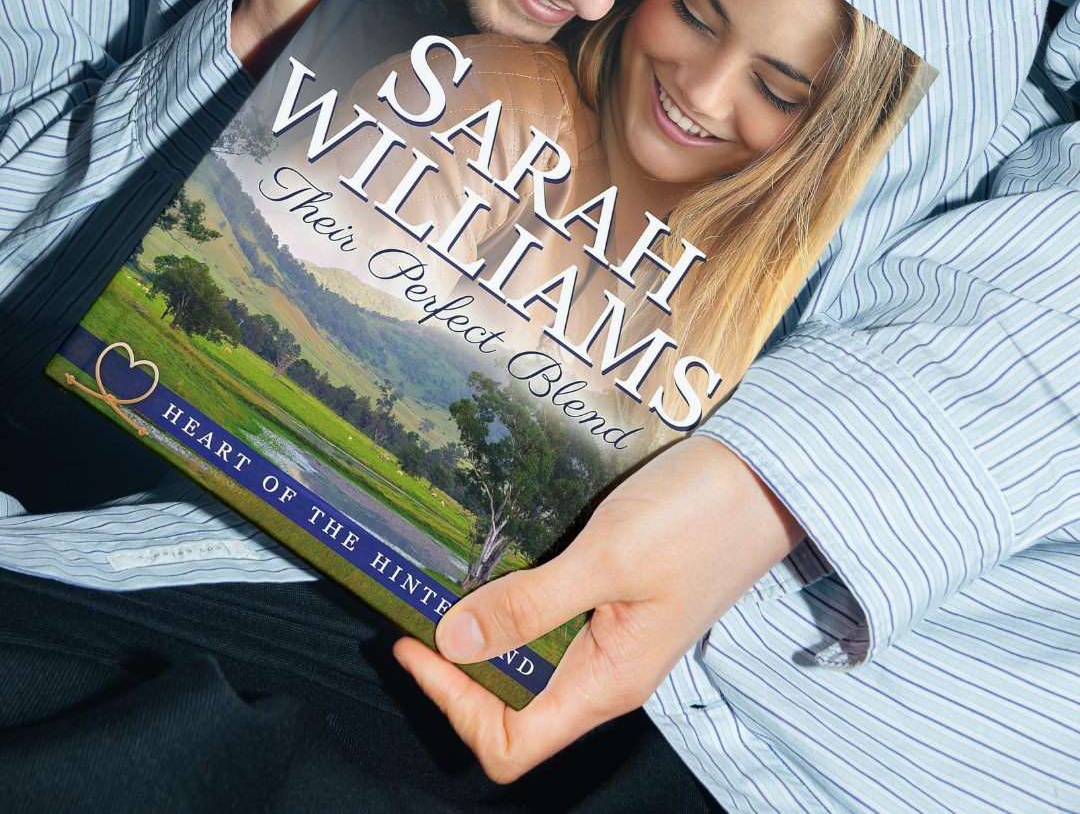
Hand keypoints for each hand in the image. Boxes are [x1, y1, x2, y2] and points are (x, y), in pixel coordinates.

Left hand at [394, 436, 803, 782]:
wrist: (767, 475)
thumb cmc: (699, 517)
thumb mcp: (608, 558)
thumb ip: (533, 604)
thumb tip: (454, 641)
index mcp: (607, 682)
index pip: (510, 743)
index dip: (454, 704)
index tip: (415, 641)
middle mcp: (608, 670)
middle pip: (512, 705)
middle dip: (458, 664)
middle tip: (417, 603)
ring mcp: (615, 633)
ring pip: (530, 659)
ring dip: (484, 628)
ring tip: (445, 578)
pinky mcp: (619, 595)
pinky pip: (553, 616)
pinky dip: (515, 597)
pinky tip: (496, 556)